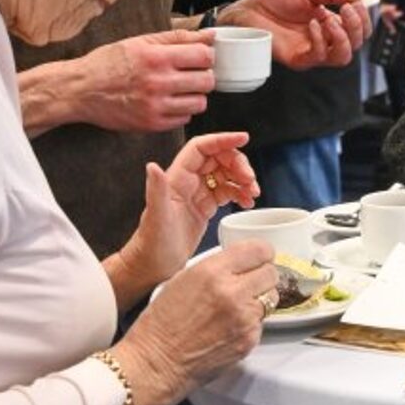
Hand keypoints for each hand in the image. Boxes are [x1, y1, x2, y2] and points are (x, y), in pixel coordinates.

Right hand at [58, 30, 215, 132]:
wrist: (79, 90)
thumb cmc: (108, 63)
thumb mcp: (141, 42)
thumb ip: (178, 38)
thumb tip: (210, 35)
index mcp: (156, 57)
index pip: (204, 56)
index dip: (205, 55)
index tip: (198, 58)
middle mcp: (157, 82)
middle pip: (207, 81)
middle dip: (203, 75)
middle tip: (191, 74)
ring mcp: (155, 106)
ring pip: (200, 103)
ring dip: (194, 95)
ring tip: (180, 89)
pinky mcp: (151, 124)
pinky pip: (184, 119)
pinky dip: (181, 110)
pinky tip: (169, 102)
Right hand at [113, 241, 275, 404]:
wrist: (154, 365)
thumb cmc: (160, 325)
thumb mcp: (182, 279)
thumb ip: (216, 267)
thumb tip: (240, 263)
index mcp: (213, 271)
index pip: (260, 250)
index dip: (261, 254)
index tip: (259, 259)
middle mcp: (232, 292)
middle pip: (271, 273)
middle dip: (261, 277)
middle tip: (249, 285)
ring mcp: (244, 318)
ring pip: (271, 298)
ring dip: (258, 301)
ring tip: (235, 309)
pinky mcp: (249, 340)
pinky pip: (261, 324)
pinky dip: (251, 324)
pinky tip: (229, 329)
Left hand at [120, 132, 259, 287]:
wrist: (152, 266)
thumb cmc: (152, 244)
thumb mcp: (156, 217)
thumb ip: (156, 190)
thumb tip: (152, 166)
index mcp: (176, 178)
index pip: (201, 147)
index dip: (222, 139)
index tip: (243, 138)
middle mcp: (187, 182)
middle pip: (218, 158)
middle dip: (239, 163)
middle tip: (250, 179)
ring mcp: (197, 193)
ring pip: (225, 173)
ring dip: (243, 178)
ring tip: (253, 193)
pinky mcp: (204, 207)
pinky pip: (227, 191)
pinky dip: (240, 192)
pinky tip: (247, 202)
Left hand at [222, 0, 370, 69]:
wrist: (251, 8)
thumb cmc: (278, 0)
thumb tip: (358, 0)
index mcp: (331, 24)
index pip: (360, 31)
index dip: (363, 18)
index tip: (353, 3)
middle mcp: (325, 40)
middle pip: (356, 44)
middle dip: (357, 26)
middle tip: (346, 9)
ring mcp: (313, 51)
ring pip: (343, 57)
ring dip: (343, 37)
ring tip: (332, 20)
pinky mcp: (299, 59)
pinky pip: (319, 56)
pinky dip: (321, 39)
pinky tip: (313, 24)